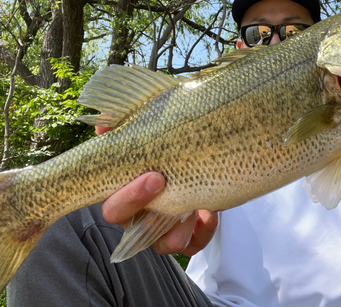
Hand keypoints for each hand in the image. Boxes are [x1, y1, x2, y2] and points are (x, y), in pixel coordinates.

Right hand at [96, 127, 218, 255]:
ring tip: (194, 209)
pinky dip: (203, 232)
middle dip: (152, 216)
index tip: (155, 175)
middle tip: (174, 192)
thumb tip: (104, 126)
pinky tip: (210, 213)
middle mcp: (142, 214)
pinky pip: (193, 245)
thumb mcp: (151, 125)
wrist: (202, 145)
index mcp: (126, 193)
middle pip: (135, 232)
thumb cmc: (169, 137)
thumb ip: (125, 122)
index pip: (113, 208)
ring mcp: (164, 226)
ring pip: (164, 245)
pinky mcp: (189, 231)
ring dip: (178, 232)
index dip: (130, 197)